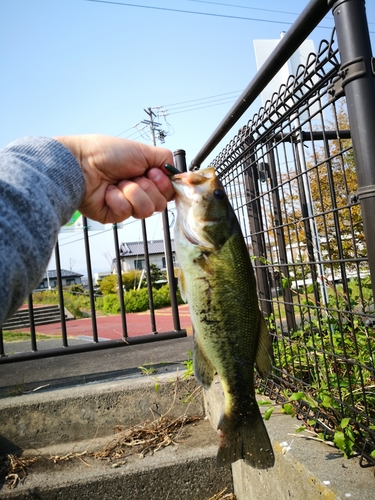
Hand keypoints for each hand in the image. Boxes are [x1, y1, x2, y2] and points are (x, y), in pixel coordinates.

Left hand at [54, 134, 174, 222]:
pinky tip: (107, 192)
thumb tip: (176, 173)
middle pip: (160, 203)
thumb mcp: (143, 150)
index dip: (163, 185)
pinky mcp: (114, 216)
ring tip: (118, 184)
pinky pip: (126, 212)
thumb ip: (165, 160)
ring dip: (133, 193)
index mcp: (146, 177)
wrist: (81, 164)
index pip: (168, 191)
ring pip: (146, 210)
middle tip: (133, 177)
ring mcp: (127, 205)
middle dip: (147, 188)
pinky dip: (117, 199)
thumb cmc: (106, 153)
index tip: (152, 173)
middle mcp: (139, 192)